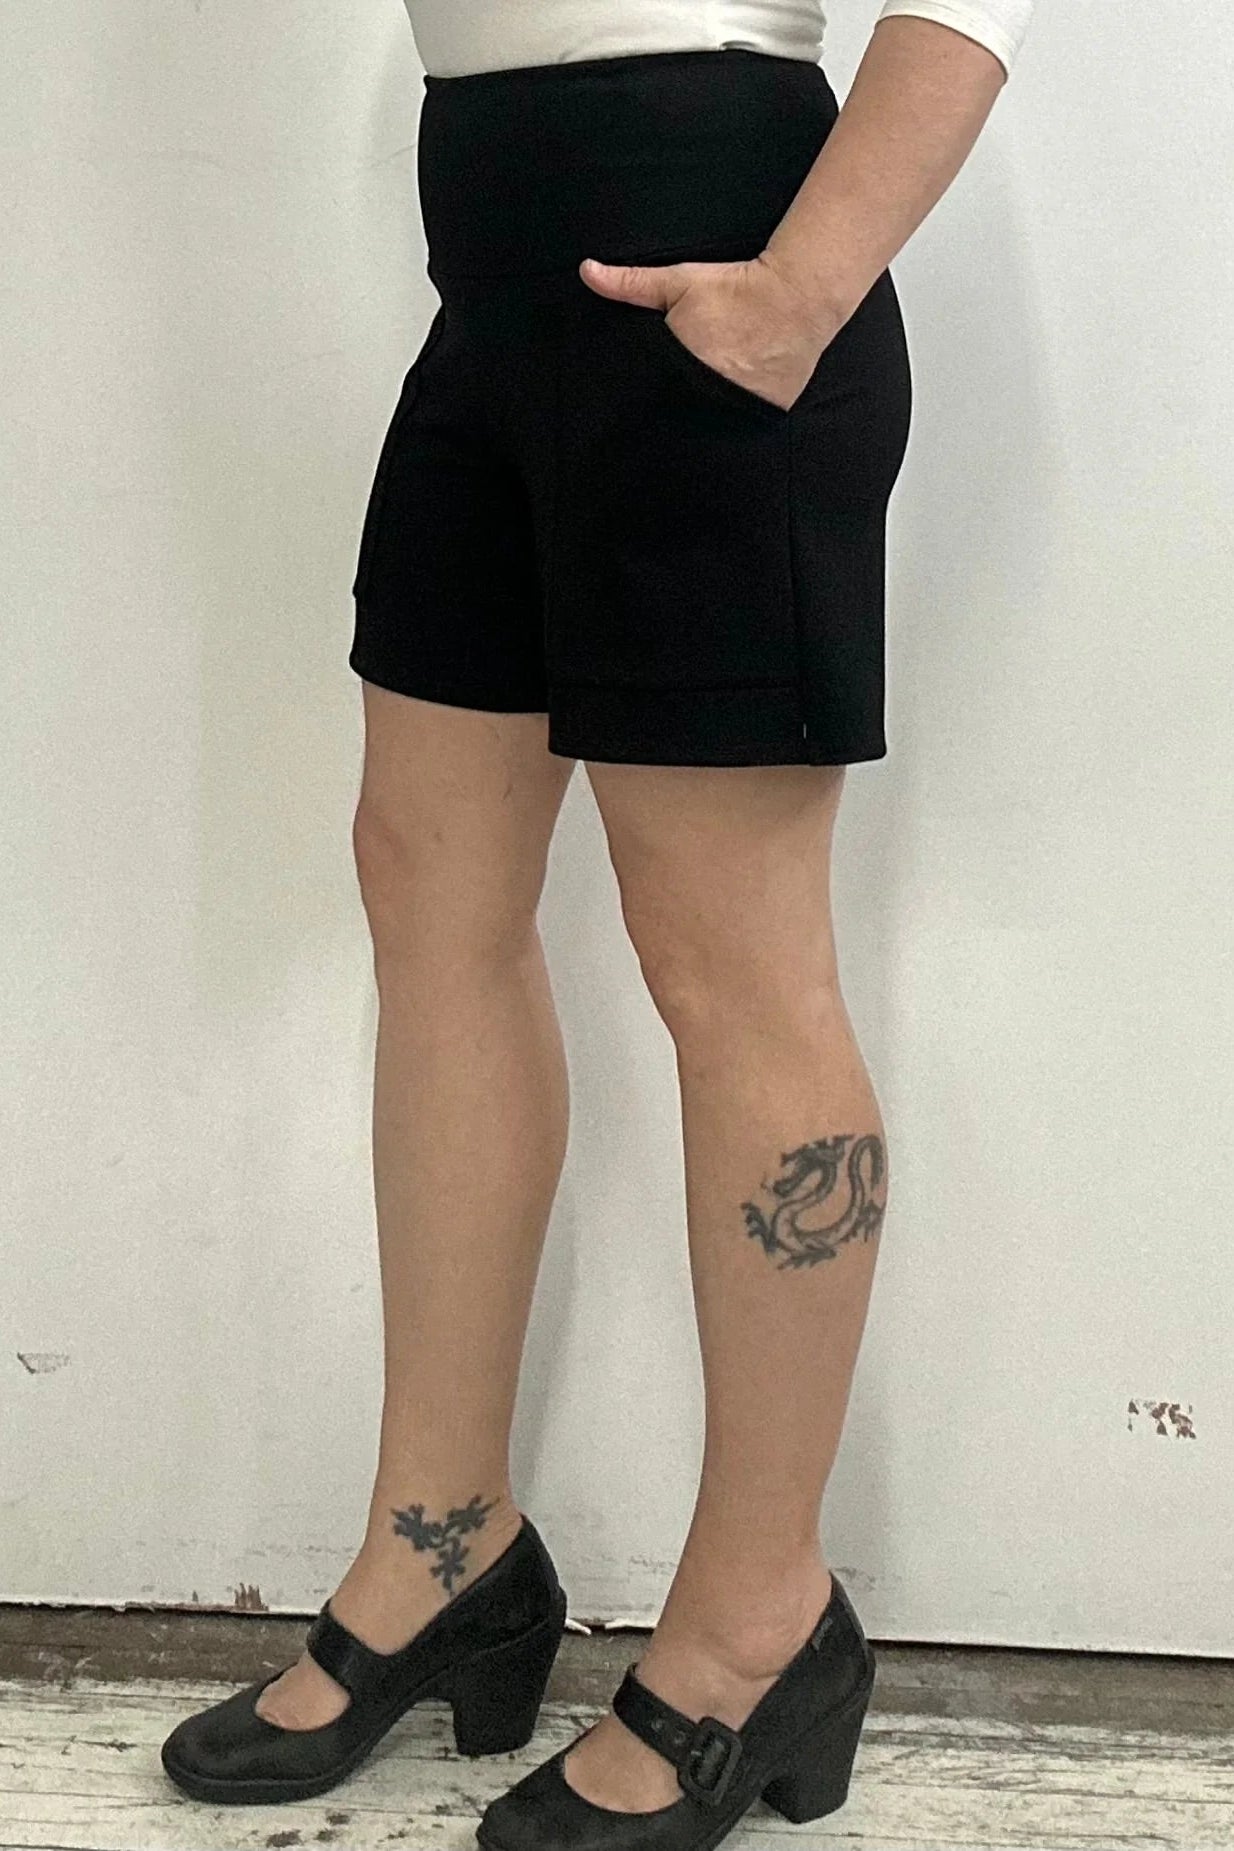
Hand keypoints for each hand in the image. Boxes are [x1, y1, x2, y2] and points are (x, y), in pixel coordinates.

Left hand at [578, 251, 844, 411]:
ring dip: (710, 413)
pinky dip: (742, 415)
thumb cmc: (735, 287)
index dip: (647, 403)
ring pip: (715, 423)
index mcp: (681, 370)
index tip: (646, 401)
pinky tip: (743, 396)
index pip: (652, 404)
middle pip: (682, 415)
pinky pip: (747, 422)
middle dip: (676, 410)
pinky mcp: (769, 412)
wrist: (797, 296)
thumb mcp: (677, 282)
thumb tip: (586, 271)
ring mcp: (742, 408)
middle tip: (688, 391)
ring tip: (718, 390)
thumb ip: (630, 284)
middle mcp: (710, 395)